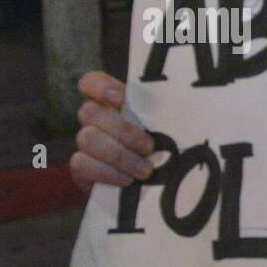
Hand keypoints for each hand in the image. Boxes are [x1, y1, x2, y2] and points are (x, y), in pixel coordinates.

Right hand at [70, 72, 155, 190]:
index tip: (119, 99)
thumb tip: (186, 114)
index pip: (92, 83)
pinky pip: (82, 164)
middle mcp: (95, 119)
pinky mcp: (81, 167)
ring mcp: (85, 143)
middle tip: (149, 148)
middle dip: (123, 131)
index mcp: (114, 103)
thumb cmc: (161, 149)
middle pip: (89, 112)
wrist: (147, 184)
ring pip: (87, 139)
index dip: (99, 87)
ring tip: (145, 170)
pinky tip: (127, 180)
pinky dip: (108, 173)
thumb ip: (163, 118)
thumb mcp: (164, 130)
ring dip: (119, 155)